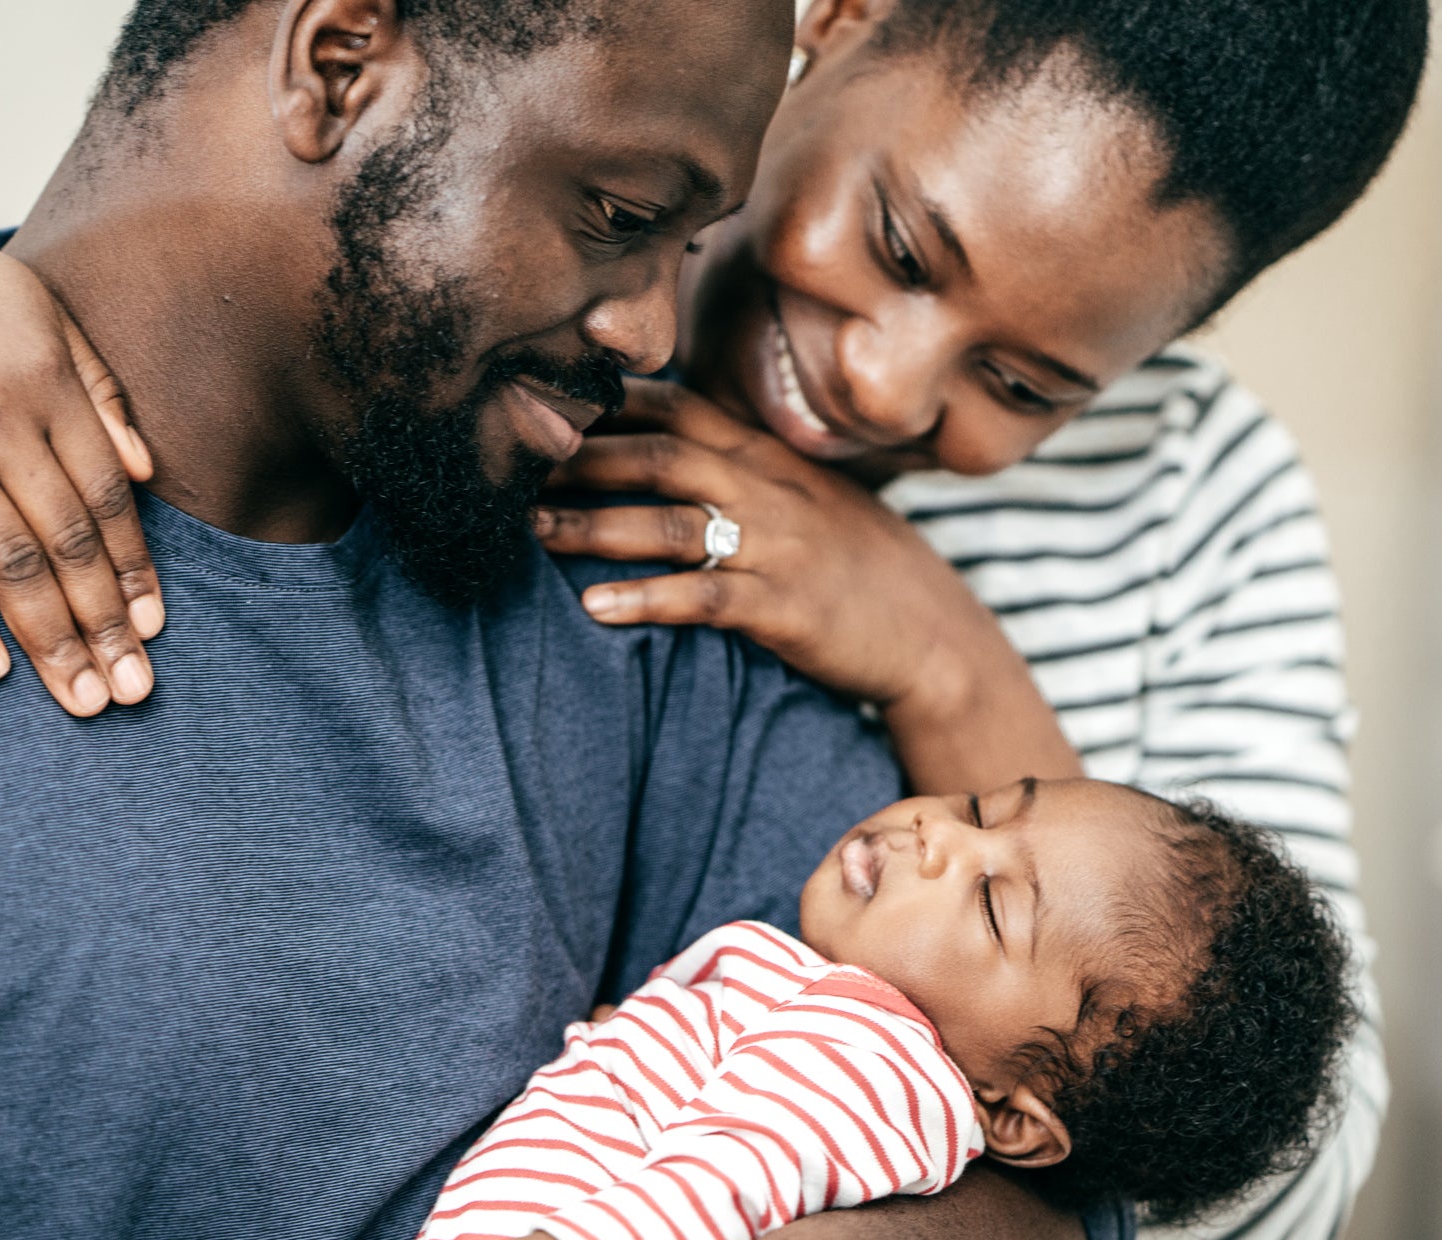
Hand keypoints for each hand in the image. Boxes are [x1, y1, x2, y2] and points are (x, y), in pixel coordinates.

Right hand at [0, 198, 162, 715]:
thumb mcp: (30, 307)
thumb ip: (96, 384)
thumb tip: (147, 469)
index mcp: (46, 380)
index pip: (107, 495)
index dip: (135, 569)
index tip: (154, 629)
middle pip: (68, 541)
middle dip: (106, 625)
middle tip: (132, 691)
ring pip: (8, 562)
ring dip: (49, 640)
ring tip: (80, 699)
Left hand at [534, 380, 985, 713]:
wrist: (930, 632)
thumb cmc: (856, 565)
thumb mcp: (804, 497)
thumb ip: (739, 468)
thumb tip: (662, 448)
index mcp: (767, 456)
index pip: (676, 408)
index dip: (605, 404)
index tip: (543, 407)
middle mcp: (768, 489)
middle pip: (658, 456)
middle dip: (580, 461)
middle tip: (511, 471)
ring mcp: (776, 546)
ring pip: (669, 522)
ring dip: (592, 527)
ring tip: (531, 535)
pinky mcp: (782, 605)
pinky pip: (701, 597)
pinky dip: (644, 600)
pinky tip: (593, 607)